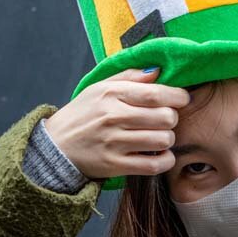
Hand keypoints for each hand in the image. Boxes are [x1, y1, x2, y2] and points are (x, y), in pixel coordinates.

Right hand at [43, 67, 190, 179]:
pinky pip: (153, 165)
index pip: (155, 93)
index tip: (182, 98)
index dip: (177, 96)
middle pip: (164, 117)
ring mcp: (114, 143)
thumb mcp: (98, 88)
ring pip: (162, 140)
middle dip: (172, 118)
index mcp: (111, 94)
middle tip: (166, 120)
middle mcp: (113, 117)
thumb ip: (129, 77)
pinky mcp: (115, 165)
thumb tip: (157, 71)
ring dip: (168, 139)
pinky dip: (164, 160)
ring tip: (159, 137)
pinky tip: (160, 155)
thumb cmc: (81, 115)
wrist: (54, 147)